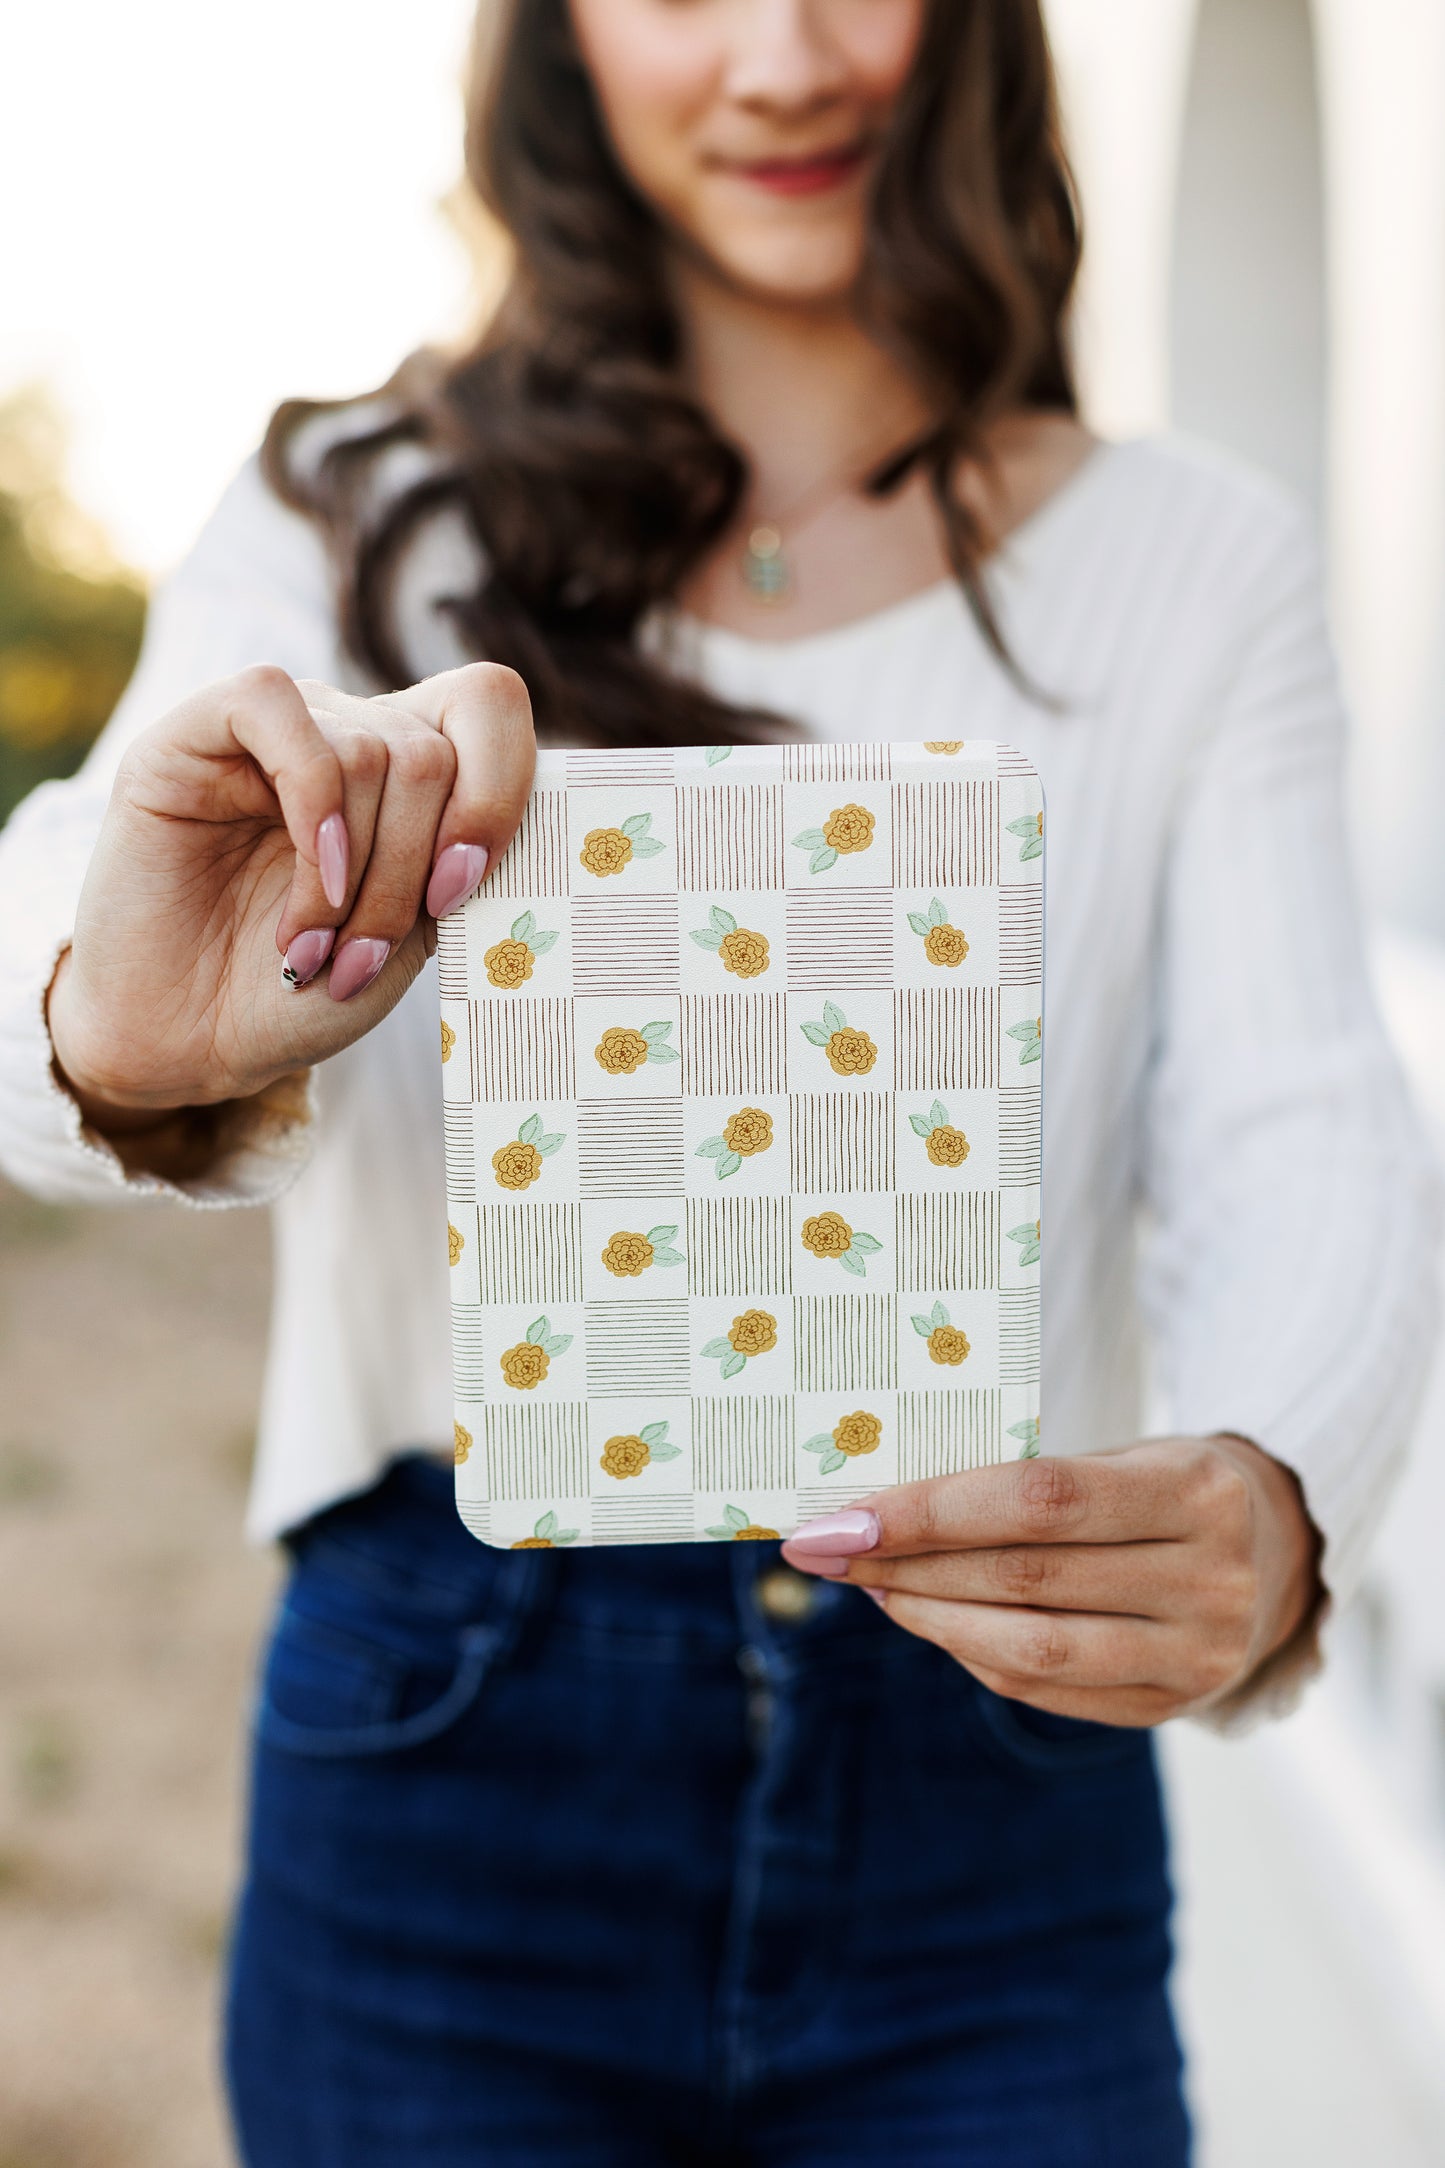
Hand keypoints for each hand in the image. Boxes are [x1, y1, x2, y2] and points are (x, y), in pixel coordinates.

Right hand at [47, 663, 534, 1122]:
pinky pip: (273, 705)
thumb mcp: (409, 936)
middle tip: (361, 956)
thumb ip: (457, 864)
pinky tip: (309, 877)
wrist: (188, 1041)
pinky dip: (312, 802)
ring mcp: (275, 728)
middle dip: (410, 872)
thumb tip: (506, 814)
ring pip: (369, 749)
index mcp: (412, 770)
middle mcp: (347, 730)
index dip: (498, 792)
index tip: (458, 894)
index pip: (488, 705)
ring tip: (312, 949)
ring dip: (355, 874)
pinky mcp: (193, 733)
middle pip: (431, 753)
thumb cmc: (303, 994)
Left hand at [780, 1435, 1323, 1724]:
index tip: (845, 1513)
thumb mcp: (1122, 1457)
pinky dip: (974, 1653)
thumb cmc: (1164, 1485)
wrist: (1273, 1552)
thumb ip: (1027, 1484)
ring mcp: (1199, 1656)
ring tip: (871, 1585)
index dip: (933, 1510)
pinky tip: (927, 1619)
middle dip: (910, 1563)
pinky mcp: (1172, 1707)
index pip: (1041, 1500)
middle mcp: (1211, 1581)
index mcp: (1198, 1491)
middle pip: (1027, 1579)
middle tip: (830, 1548)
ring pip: (1033, 1647)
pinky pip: (1048, 1689)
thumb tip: (881, 1507)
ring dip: (930, 1617)